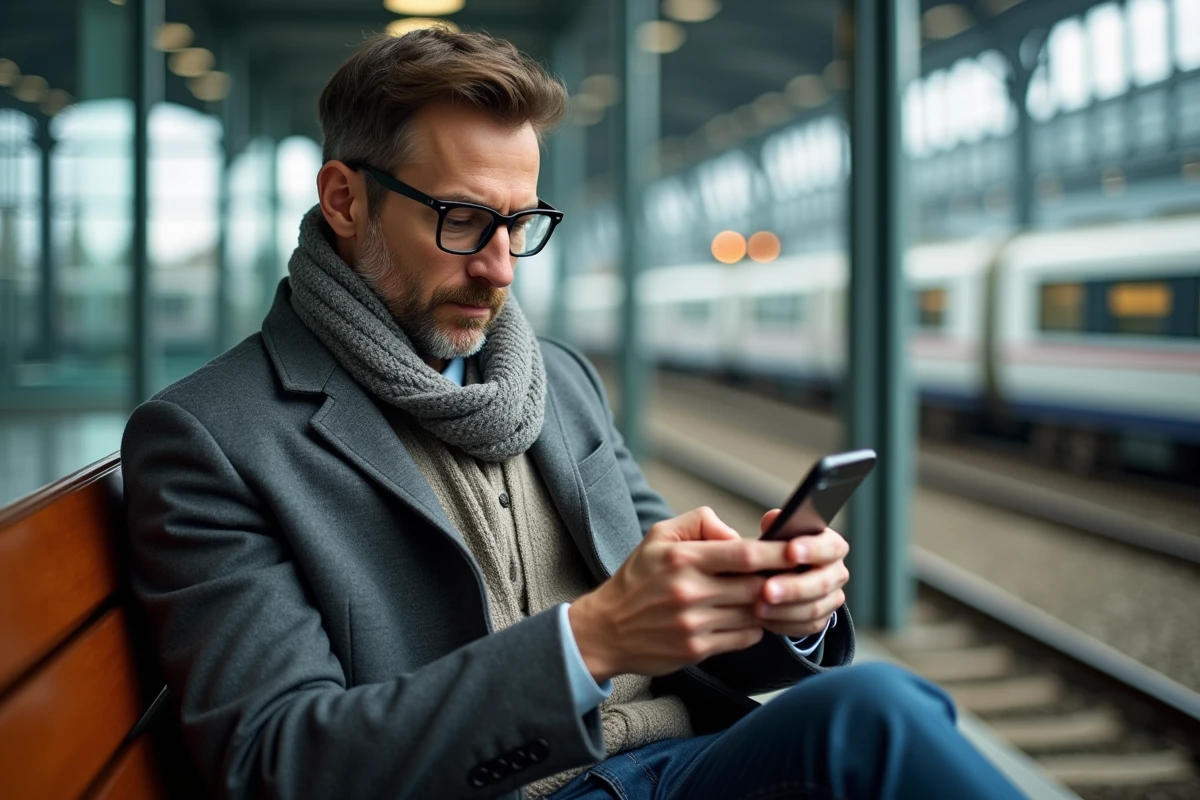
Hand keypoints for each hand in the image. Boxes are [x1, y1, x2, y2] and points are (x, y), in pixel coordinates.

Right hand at [569, 507, 797, 682]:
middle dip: (782, 581)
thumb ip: (700, 523)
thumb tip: (738, 534)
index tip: (799, 550)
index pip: (744, 554)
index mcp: (682, 559)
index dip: (778, 553)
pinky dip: (754, 627)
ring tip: (774, 595)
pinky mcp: (696, 649)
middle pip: (756, 586)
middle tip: (798, 575)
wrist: (607, 629)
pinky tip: (748, 617)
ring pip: (754, 613)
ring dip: (770, 605)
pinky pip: (744, 637)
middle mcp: (689, 591)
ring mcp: (694, 623)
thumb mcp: (659, 536)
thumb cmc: (637, 579)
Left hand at [752, 509, 849, 638]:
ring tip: (758, 608)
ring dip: (784, 611)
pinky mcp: (821, 619)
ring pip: (814, 609)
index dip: (812, 549)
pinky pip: (806, 627)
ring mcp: (832, 598)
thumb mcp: (778, 533)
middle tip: (766, 590)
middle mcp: (837, 572)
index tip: (790, 551)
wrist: (782, 575)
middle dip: (793, 588)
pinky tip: (764, 620)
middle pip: (822, 583)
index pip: (830, 547)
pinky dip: (783, 625)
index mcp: (831, 546)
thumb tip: (773, 520)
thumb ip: (777, 524)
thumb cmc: (779, 549)